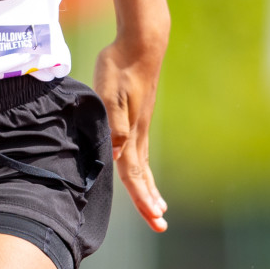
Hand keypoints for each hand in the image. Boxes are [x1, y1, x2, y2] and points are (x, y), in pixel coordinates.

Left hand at [93, 38, 167, 231]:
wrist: (142, 44)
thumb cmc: (120, 66)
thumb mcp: (109, 93)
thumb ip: (114, 124)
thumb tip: (114, 155)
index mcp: (130, 131)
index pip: (133, 172)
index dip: (141, 197)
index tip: (153, 218)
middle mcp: (138, 132)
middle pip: (141, 174)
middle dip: (149, 201)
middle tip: (159, 224)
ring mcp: (140, 124)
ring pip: (142, 164)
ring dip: (149, 187)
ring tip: (158, 206)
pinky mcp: (139, 115)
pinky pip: (140, 150)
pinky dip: (142, 167)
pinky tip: (142, 169)